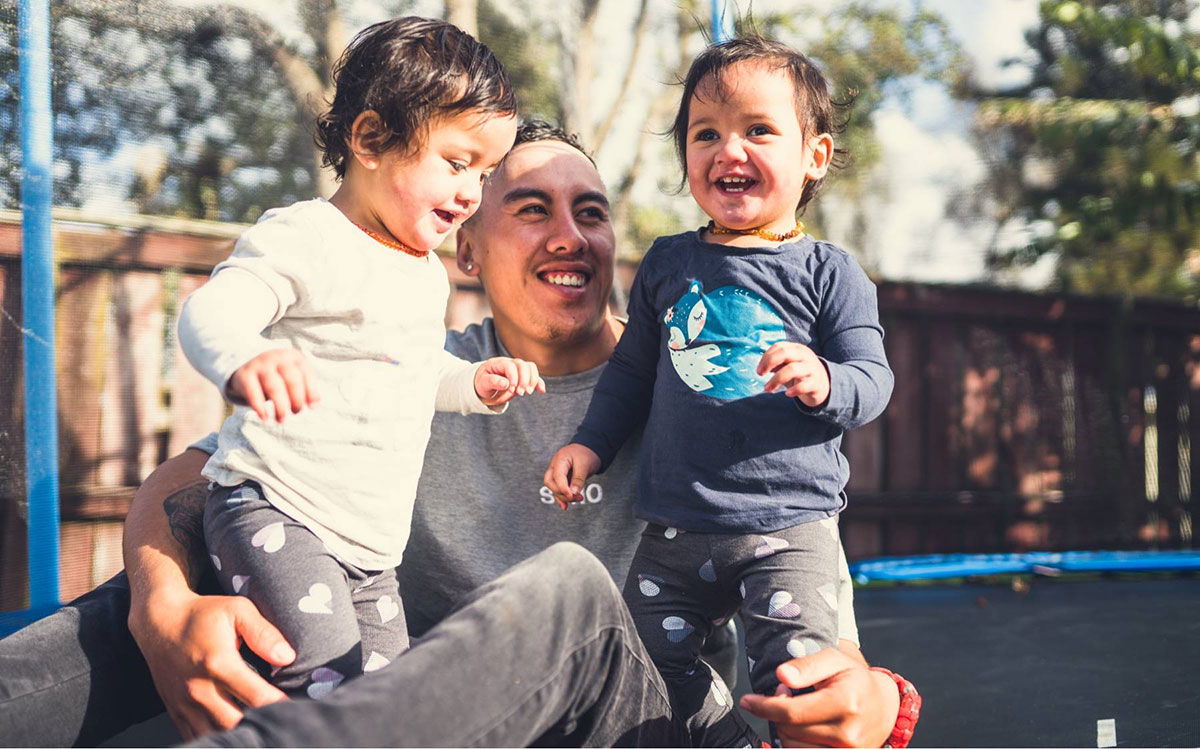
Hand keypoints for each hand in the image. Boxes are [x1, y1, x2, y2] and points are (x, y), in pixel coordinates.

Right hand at [128, 590, 294, 739]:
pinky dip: (217, 739)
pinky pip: (197, 737)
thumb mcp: (237, 610)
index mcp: (219, 664)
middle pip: (236, 724)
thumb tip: (287, 657)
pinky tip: (236, 734)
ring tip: (262, 732)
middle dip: (262, 727)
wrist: (159, 622)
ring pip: (216, 735)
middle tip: (283, 725)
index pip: (256, 697)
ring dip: (240, 736)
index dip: (280, 707)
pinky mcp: (176, 712)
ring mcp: (185, 704)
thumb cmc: (203, 614)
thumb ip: (263, 633)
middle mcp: (200, 689)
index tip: (298, 710)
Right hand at [228, 348, 319, 422]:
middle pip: (292, 380)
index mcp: (293, 357)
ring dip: (280, 406)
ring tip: (281, 419)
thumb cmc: (279, 376)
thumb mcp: (295, 377)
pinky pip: (253, 393)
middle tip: (296, 412)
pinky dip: (259, 407)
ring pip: (274, 387)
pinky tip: (264, 417)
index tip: (312, 407)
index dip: (310, 391)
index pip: (306, 373)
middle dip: (296, 399)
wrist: (249, 368)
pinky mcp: (245, 375)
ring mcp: (260, 365)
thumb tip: (314, 404)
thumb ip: (306, 389)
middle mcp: (277, 357)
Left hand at [474, 356, 545, 406]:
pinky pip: (534, 376)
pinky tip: (541, 391)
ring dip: (532, 380)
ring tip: (528, 392)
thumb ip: (493, 382)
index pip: (510, 366)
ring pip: (531, 368)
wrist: (485, 384)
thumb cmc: (483, 383)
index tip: (511, 389)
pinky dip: (539, 383)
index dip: (513, 377)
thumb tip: (506, 383)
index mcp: (498, 363)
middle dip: (524, 379)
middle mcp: (510, 363)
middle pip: (522, 365)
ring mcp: (518, 368)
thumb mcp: (483, 383)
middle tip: (520, 393)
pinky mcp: (523, 376)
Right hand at [543, 443, 601, 509]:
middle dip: (561, 492)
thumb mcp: (585, 464)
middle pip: (550, 483)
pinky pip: (558, 489)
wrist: (589, 448)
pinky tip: (565, 506)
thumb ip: (578, 478)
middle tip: (575, 497)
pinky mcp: (561, 479)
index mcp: (560, 459)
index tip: (572, 496)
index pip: (557, 476)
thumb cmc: (586, 454)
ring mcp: (556, 472)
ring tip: (579, 499)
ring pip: (553, 488)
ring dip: (564, 496)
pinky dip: (561, 498)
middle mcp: (555, 466)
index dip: (563, 488)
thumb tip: (573, 493)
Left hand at [739, 648, 899, 747]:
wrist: (885, 706)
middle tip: (787, 694)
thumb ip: (806, 666)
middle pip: (789, 730)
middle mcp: (848, 733)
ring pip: (793, 746)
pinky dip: (796, 742)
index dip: (764, 706)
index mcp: (845, 703)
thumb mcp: (833, 661)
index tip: (747, 700)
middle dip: (778, 711)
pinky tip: (802, 727)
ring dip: (786, 728)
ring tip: (799, 710)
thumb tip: (781, 676)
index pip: (791, 712)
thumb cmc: (854, 679)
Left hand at [758, 342, 830, 407]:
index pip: (779, 347)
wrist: (824, 385)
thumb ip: (776, 363)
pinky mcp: (816, 383)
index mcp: (797, 349)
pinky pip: (804, 386)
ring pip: (792, 369)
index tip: (758, 370)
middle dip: (769, 363)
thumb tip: (764, 368)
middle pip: (785, 353)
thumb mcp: (789, 365)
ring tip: (767, 389)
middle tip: (759, 374)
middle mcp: (805, 356)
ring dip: (776, 379)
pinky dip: (794, 390)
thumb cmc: (800, 373)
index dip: (766, 357)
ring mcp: (812, 369)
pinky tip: (787, 394)